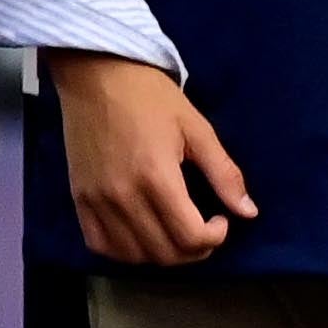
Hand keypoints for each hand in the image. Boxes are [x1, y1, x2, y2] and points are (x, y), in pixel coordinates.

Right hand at [50, 48, 258, 262]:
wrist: (95, 73)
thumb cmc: (151, 97)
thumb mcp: (197, 128)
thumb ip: (224, 173)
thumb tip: (248, 212)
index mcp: (156, 176)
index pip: (190, 237)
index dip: (215, 238)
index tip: (221, 219)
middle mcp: (123, 195)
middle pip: (164, 253)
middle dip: (194, 250)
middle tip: (202, 229)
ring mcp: (96, 198)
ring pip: (133, 255)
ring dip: (161, 254)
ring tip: (173, 233)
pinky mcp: (78, 196)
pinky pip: (99, 243)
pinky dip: (123, 251)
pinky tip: (139, 235)